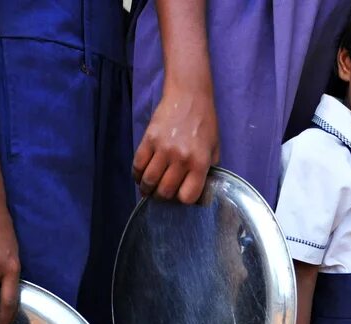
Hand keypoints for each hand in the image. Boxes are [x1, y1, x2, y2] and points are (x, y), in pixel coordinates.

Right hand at [132, 82, 218, 202]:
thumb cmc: (204, 123)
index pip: (187, 196)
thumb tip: (197, 191)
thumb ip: (207, 171)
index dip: (182, 201)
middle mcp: (181, 158)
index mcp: (200, 163)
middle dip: (162, 197)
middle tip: (161, 195)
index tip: (179, 197)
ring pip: (149, 181)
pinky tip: (140, 176)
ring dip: (146, 189)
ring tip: (148, 189)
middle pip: (165, 192)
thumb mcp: (214, 149)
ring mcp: (163, 149)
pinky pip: (137, 164)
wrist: (189, 96)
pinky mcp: (149, 139)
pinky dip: (137, 175)